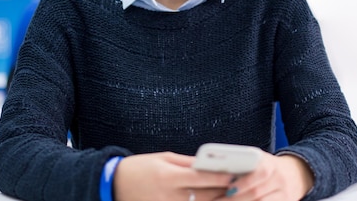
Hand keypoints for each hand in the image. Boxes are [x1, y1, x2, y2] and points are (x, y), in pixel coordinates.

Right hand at [113, 151, 234, 200]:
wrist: (113, 185)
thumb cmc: (141, 168)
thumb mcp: (164, 159)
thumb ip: (189, 164)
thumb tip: (213, 164)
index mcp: (168, 177)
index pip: (202, 178)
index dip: (222, 176)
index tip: (238, 173)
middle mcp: (169, 197)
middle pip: (205, 197)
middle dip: (225, 192)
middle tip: (242, 185)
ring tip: (231, 196)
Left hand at [216, 153, 313, 200]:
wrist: (296, 174)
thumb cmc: (267, 167)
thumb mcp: (258, 160)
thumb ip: (243, 164)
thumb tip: (217, 173)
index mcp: (270, 164)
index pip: (259, 173)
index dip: (244, 182)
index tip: (228, 189)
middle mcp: (279, 179)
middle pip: (257, 193)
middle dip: (236, 199)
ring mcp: (284, 194)